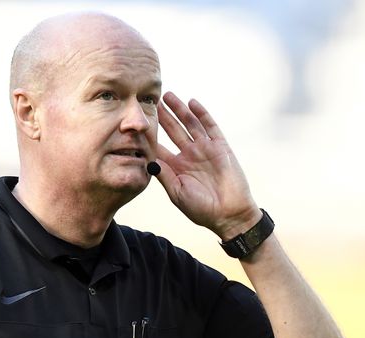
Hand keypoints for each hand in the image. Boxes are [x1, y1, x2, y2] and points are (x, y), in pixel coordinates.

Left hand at [154, 91, 260, 238]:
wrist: (230, 214)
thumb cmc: (202, 209)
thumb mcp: (178, 193)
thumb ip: (164, 175)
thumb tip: (148, 160)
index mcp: (176, 167)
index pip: (159, 147)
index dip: (148, 135)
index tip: (134, 123)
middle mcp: (189, 155)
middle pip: (172, 131)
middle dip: (162, 116)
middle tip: (149, 100)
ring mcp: (205, 149)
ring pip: (189, 124)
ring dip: (179, 110)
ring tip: (167, 95)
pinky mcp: (220, 147)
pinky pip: (210, 127)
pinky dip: (201, 114)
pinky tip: (192, 103)